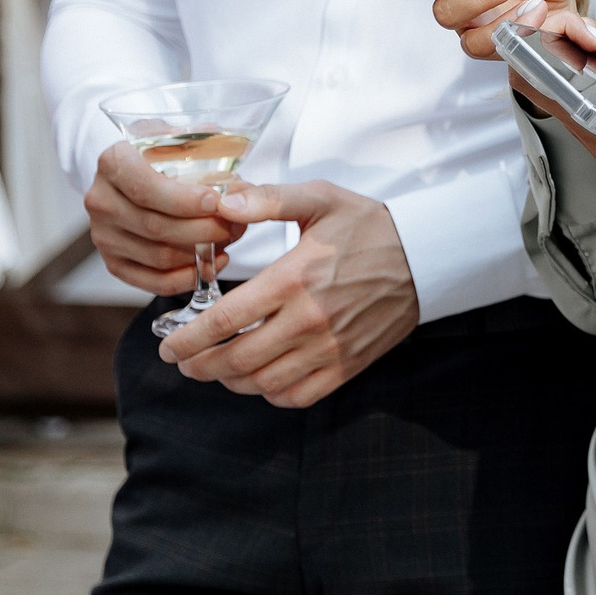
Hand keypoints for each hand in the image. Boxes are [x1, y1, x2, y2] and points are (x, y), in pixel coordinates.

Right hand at [85, 140, 248, 293]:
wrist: (137, 170)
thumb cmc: (166, 153)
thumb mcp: (182, 137)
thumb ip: (210, 152)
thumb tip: (239, 189)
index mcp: (113, 162)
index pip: (145, 188)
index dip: (183, 200)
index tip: (214, 201)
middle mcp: (101, 200)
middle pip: (155, 226)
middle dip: (203, 229)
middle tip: (235, 224)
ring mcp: (103, 235)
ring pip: (158, 256)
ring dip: (200, 252)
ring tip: (229, 239)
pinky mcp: (113, 263)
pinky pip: (153, 281)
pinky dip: (187, 277)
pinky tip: (211, 264)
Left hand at [154, 180, 419, 406]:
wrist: (427, 255)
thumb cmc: (369, 225)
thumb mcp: (320, 198)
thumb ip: (268, 200)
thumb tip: (222, 203)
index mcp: (295, 278)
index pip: (225, 321)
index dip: (188, 339)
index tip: (168, 345)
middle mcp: (310, 320)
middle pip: (236, 360)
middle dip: (198, 366)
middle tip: (182, 361)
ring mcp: (330, 348)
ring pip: (263, 383)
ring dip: (229, 382)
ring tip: (215, 369)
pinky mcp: (348, 365)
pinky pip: (298, 395)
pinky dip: (270, 394)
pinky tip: (260, 379)